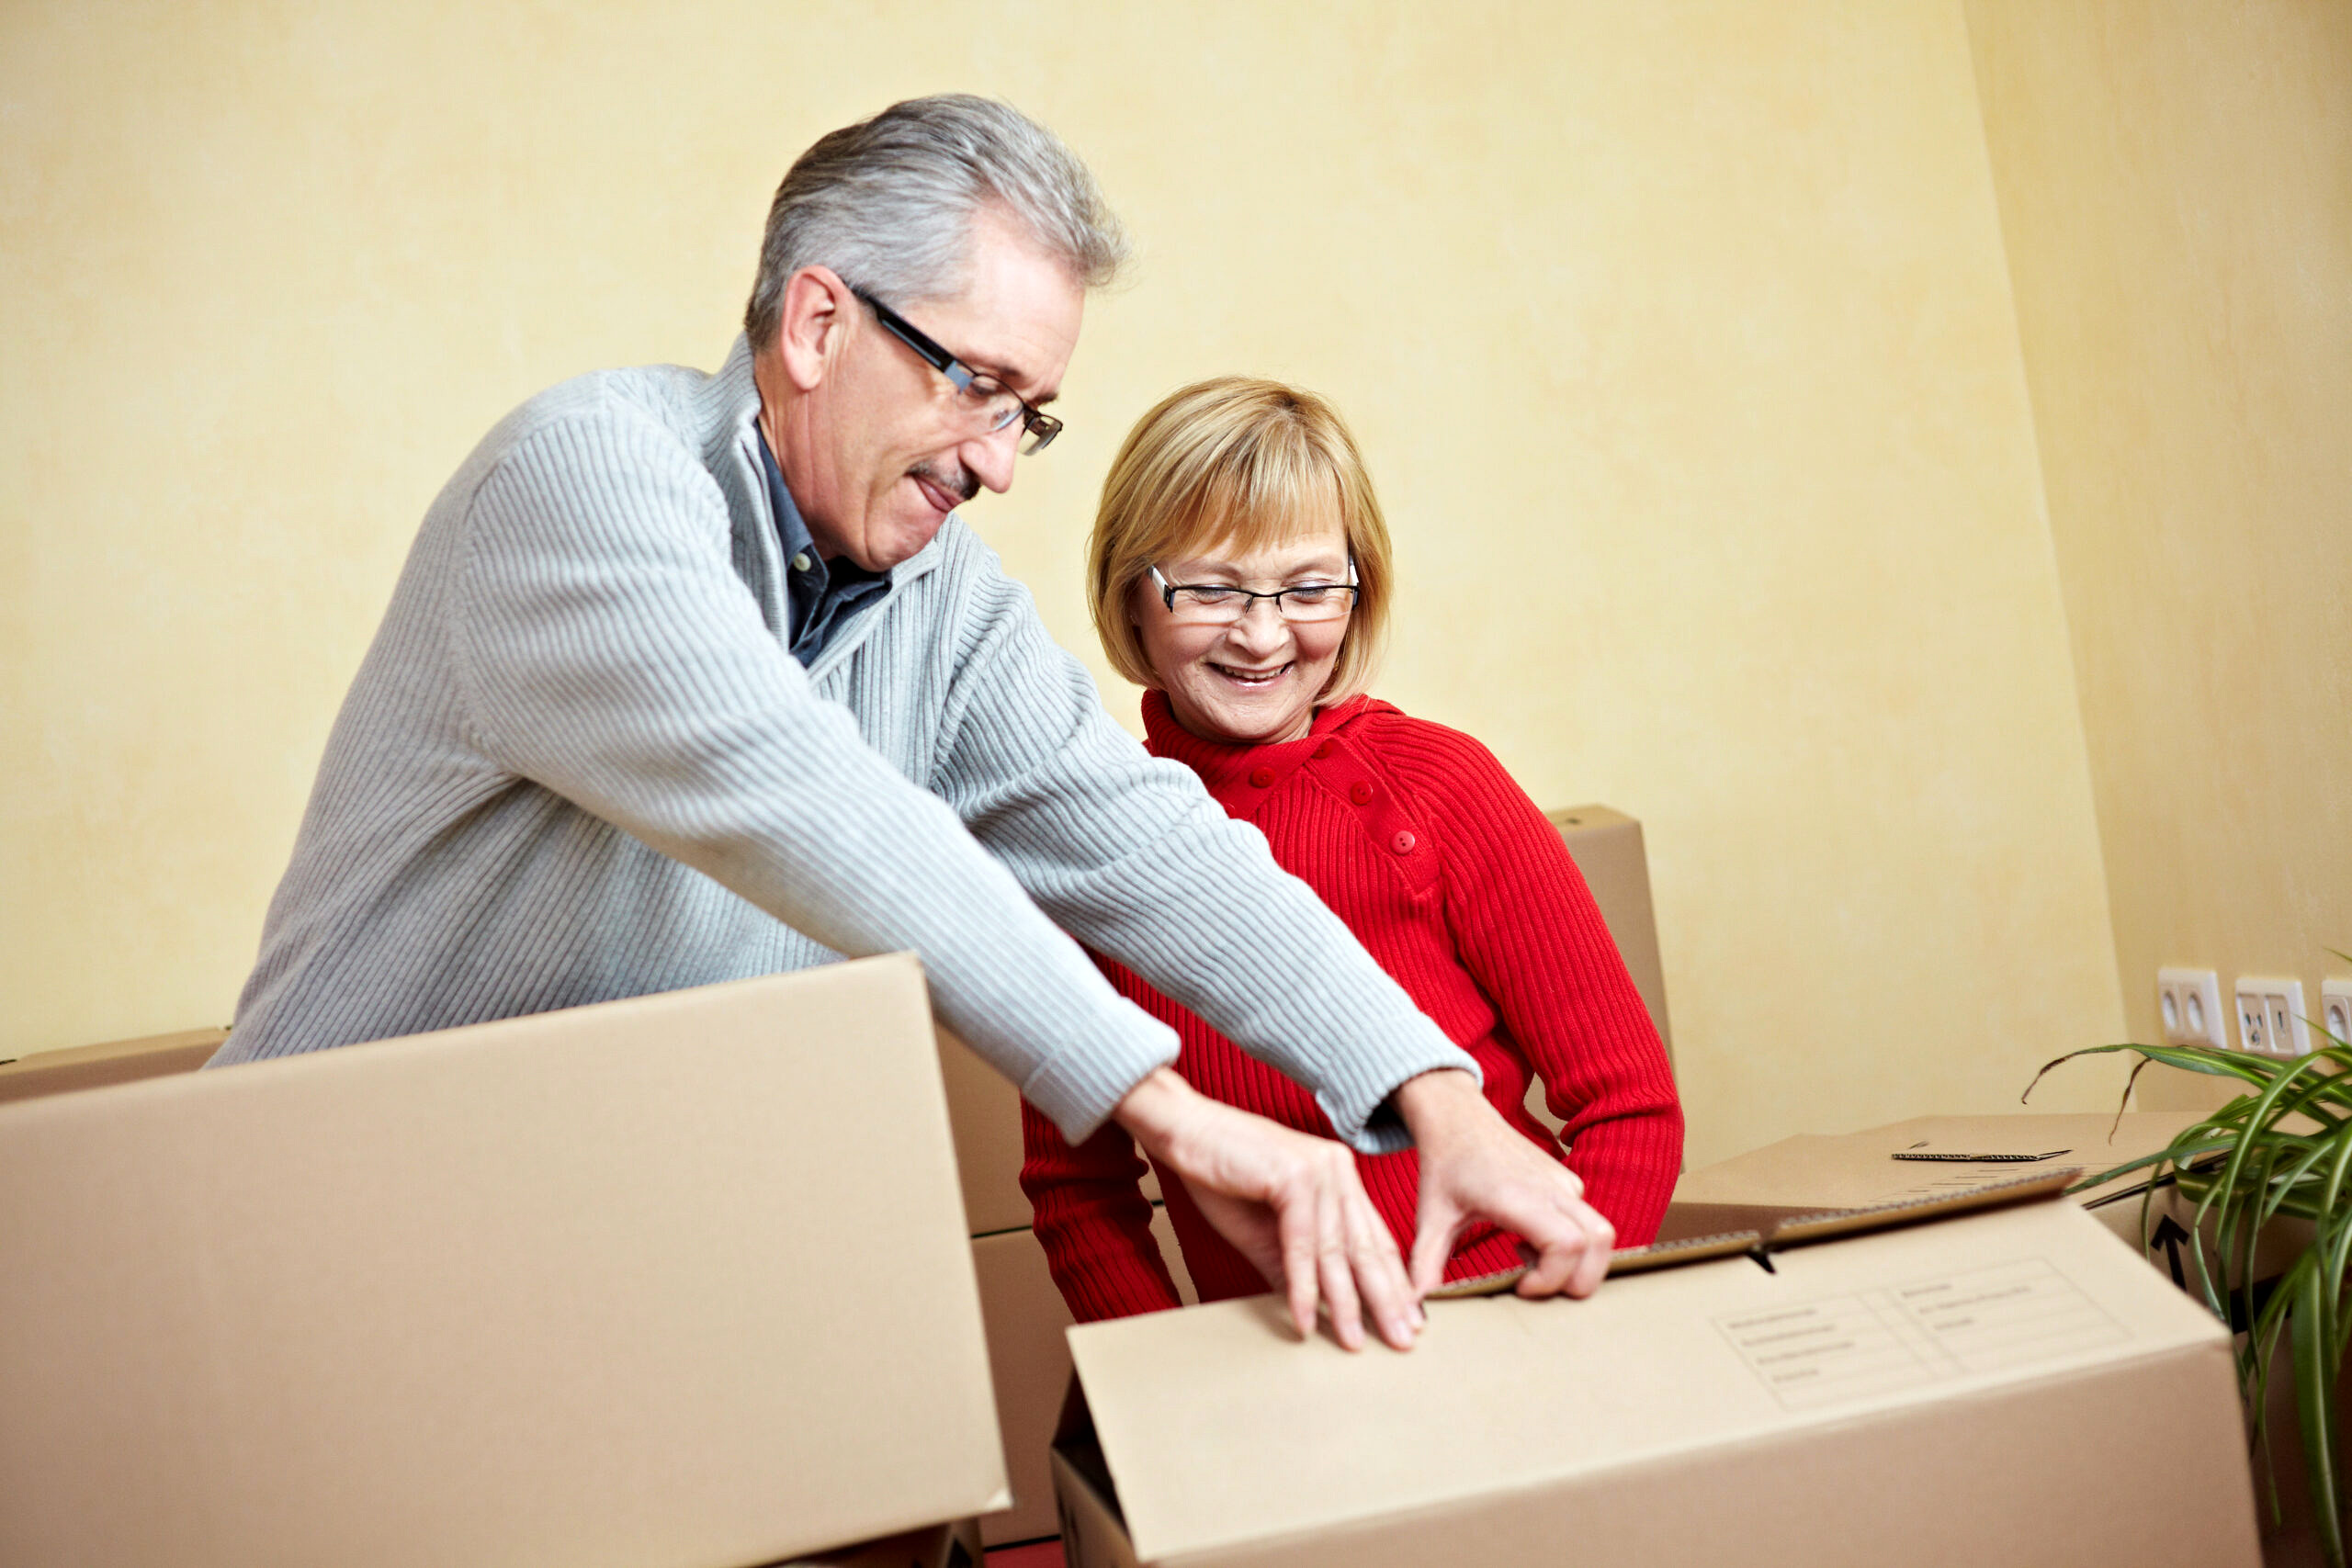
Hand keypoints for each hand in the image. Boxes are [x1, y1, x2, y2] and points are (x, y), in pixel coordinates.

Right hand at [1112, 1068, 1422, 1350]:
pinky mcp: (1294, 1176)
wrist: (1182, 1131)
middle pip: (1366, 1246)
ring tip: (1353, 1342)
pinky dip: (1302, 1285)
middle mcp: (1338, 1170)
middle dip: (1385, 1300)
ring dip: (1345, 1302)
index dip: (1392, 1283)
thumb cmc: (1219, 1177)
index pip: (1373, 1238)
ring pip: (1337, 1249)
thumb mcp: (1262, 1232)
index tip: (1406, 1321)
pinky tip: (1304, 1318)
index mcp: (1339, 1178)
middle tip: (1401, 1342)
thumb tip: (1312, 1310)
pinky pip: (1301, 1242)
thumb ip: (1291, 1267)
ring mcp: (1319, 1170)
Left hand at [1392, 1068, 1614, 1298]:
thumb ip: (1424, 1263)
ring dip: (1578, 1263)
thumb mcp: (1429, 1217)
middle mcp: (1550, 1187)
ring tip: (1531, 1260)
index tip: (1519, 1287)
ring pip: (1602, 1235)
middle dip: (1576, 1280)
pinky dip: (1573, 1247)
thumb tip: (1414, 1306)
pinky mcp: (1569, 1183)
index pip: (1566, 1244)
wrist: (1459, 1120)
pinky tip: (1529, 1242)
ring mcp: (1564, 1183)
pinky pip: (1591, 1223)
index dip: (1551, 1278)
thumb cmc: (1445, 1168)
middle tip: (1533, 1285)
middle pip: (1598, 1244)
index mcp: (1517, 1195)